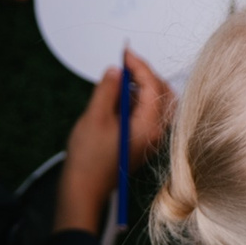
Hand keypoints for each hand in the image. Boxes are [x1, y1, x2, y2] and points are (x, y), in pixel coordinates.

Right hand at [54, 47, 174, 231]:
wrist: (84, 191)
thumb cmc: (88, 161)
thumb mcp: (94, 117)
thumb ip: (108, 90)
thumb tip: (116, 71)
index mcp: (149, 125)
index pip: (152, 85)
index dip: (139, 65)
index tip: (125, 53)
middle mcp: (155, 132)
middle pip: (162, 92)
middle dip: (145, 74)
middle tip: (125, 64)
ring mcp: (150, 138)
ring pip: (156, 103)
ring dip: (141, 87)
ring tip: (118, 81)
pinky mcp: (142, 142)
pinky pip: (148, 114)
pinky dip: (137, 101)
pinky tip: (118, 99)